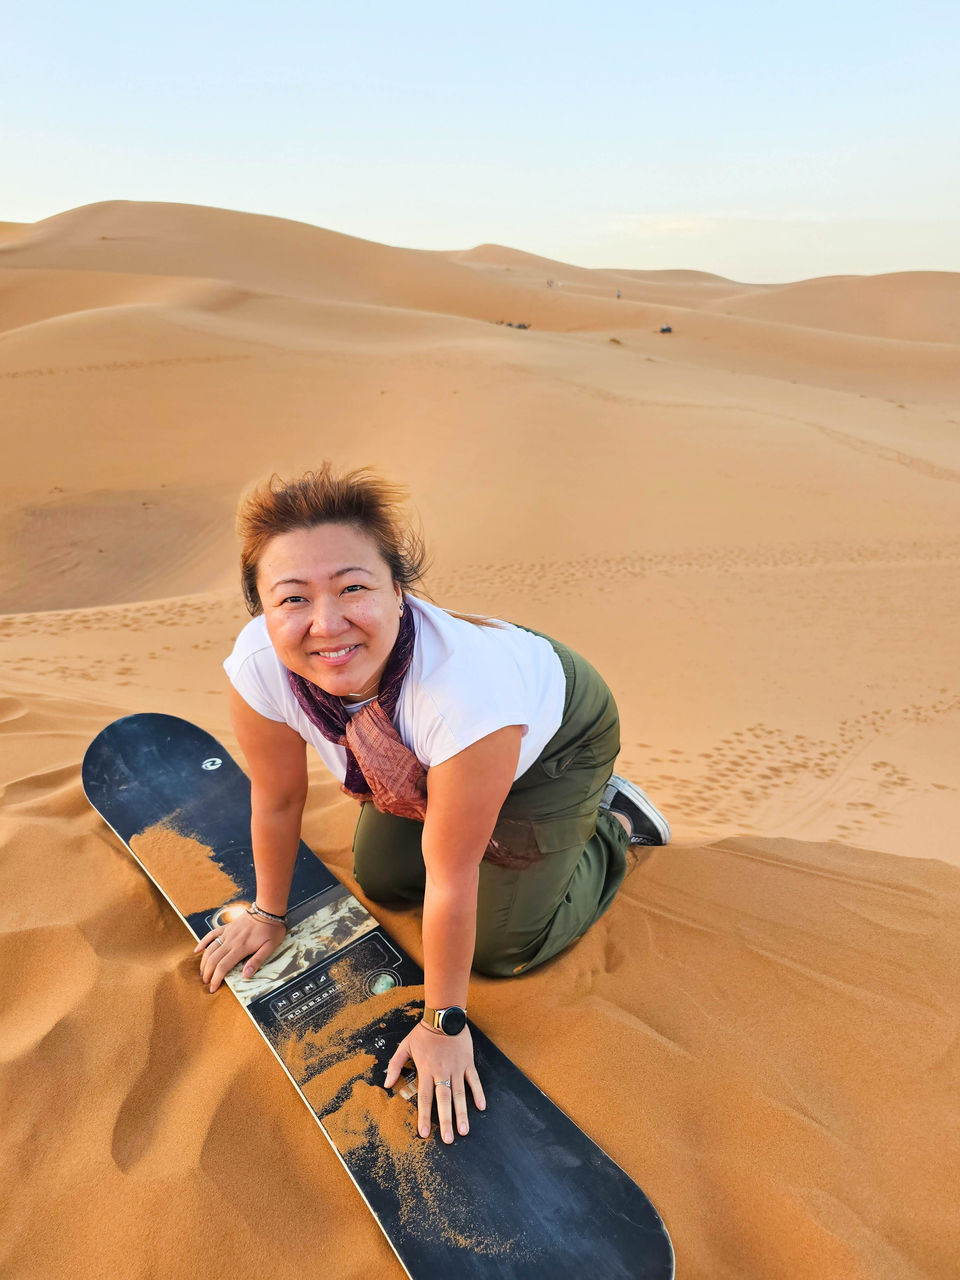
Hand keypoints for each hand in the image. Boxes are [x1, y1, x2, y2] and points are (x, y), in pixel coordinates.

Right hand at [194, 912, 285, 991]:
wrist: (267, 910)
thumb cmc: (271, 929)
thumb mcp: (270, 947)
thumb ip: (257, 961)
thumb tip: (246, 975)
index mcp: (241, 948)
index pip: (223, 967)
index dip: (216, 979)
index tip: (212, 988)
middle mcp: (231, 941)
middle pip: (213, 959)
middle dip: (207, 973)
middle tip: (206, 982)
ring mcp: (227, 933)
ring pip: (210, 949)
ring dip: (204, 962)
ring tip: (202, 972)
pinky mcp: (226, 927)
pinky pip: (211, 934)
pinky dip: (203, 942)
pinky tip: (197, 950)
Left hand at [384, 1021, 485, 1142]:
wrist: (443, 1016)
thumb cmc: (423, 1033)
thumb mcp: (405, 1047)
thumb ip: (395, 1066)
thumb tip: (386, 1084)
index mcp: (426, 1070)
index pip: (425, 1098)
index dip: (425, 1116)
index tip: (425, 1134)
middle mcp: (441, 1072)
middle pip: (444, 1100)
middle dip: (446, 1121)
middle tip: (449, 1140)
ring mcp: (456, 1068)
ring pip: (460, 1094)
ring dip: (462, 1113)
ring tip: (464, 1131)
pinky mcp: (467, 1062)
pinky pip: (474, 1080)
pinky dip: (478, 1093)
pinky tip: (482, 1107)